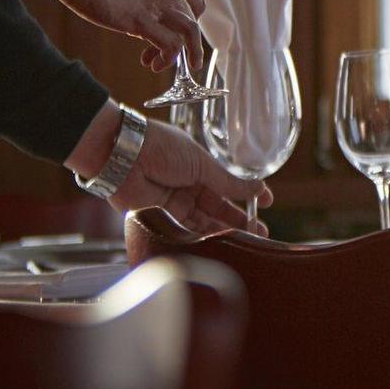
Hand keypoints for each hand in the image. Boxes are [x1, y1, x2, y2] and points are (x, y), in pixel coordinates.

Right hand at [45, 0, 204, 70]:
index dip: (186, 17)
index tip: (172, 28)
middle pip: (192, 18)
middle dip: (181, 38)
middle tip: (159, 50)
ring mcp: (159, 4)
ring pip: (191, 33)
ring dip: (188, 53)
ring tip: (167, 65)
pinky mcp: (141, 22)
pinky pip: (170, 45)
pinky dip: (167, 58)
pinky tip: (153, 65)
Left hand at [109, 117, 273, 235]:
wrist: (122, 155)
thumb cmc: (162, 148)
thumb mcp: (202, 163)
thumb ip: (227, 181)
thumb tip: (257, 187)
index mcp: (199, 164)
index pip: (228, 182)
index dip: (247, 193)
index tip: (267, 202)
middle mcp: (187, 182)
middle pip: (216, 205)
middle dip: (237, 218)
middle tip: (259, 232)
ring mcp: (173, 199)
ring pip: (202, 219)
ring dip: (222, 229)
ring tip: (245, 240)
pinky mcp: (158, 214)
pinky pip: (183, 227)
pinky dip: (200, 234)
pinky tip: (218, 240)